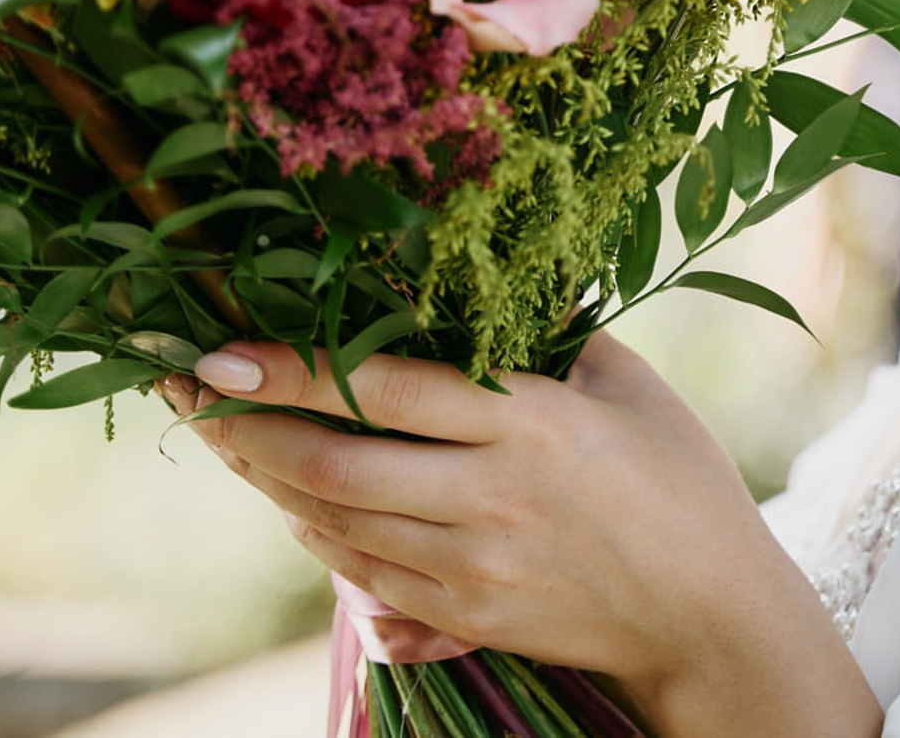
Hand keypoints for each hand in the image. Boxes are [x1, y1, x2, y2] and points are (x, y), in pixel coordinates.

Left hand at [161, 332, 879, 737]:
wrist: (711, 616)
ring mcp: (472, 566)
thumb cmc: (680, 481)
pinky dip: (315, 532)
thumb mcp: (628, 386)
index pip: (384, 391)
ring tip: (225, 430)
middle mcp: (490, 498)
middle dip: (243, 428)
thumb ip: (552, 335)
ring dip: (266, 479)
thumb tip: (474, 283)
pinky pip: (361, 574)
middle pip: (330, 467)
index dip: (290, 370)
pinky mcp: (466, 614)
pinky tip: (293, 495)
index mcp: (530, 423)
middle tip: (188, 388)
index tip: (216, 349)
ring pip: (332, 524)